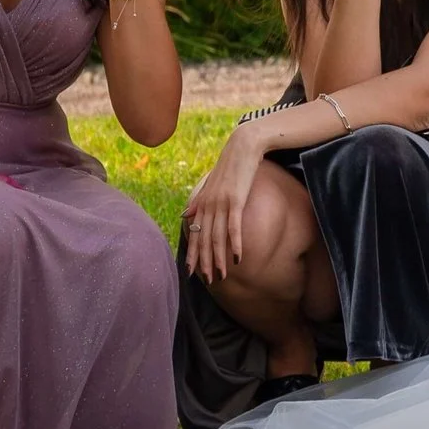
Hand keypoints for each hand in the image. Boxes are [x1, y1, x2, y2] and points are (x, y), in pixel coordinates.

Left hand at [181, 127, 266, 281]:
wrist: (242, 147)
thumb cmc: (230, 167)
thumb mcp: (211, 185)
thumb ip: (199, 202)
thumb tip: (185, 215)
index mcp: (202, 203)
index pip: (194, 234)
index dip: (192, 254)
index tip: (190, 273)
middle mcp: (208, 205)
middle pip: (204, 240)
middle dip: (204, 262)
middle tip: (207, 280)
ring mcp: (221, 204)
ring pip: (217, 238)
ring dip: (218, 259)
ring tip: (221, 276)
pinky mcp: (236, 201)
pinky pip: (233, 227)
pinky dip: (234, 244)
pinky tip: (237, 258)